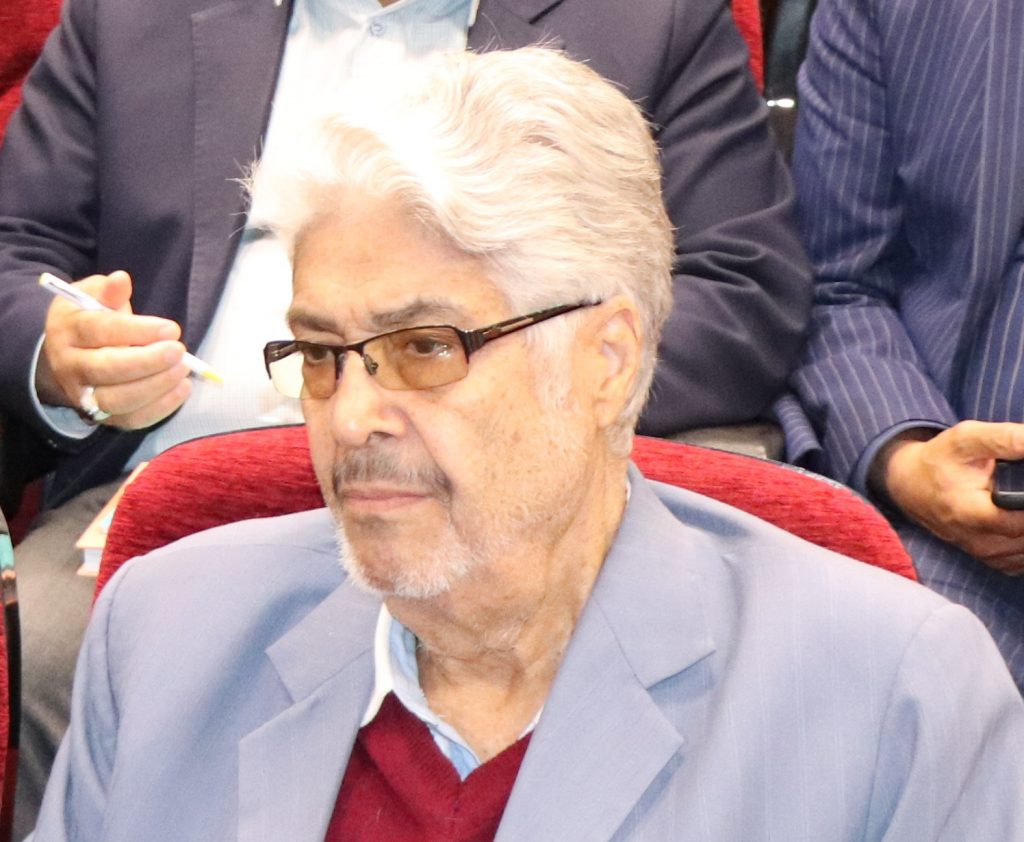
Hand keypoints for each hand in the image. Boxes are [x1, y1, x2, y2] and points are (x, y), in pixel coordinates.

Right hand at [37, 270, 192, 428]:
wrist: (71, 353)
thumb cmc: (90, 317)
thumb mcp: (93, 296)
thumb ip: (108, 291)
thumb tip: (121, 280)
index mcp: (68, 330)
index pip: (100, 330)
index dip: (137, 331)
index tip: (171, 329)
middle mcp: (70, 365)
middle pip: (105, 369)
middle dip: (147, 362)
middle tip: (179, 351)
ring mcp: (83, 395)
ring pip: (117, 400)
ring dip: (155, 387)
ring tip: (183, 369)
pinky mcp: (103, 416)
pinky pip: (131, 419)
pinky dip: (160, 408)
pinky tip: (182, 388)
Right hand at [879, 421, 1023, 573]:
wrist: (911, 485)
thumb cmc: (939, 460)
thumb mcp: (966, 439)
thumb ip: (1005, 439)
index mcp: (969, 512)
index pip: (1020, 522)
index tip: (1023, 486)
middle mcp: (977, 540)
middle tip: (1019, 488)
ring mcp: (985, 554)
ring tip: (1018, 501)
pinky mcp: (991, 560)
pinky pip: (1022, 560)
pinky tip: (1017, 516)